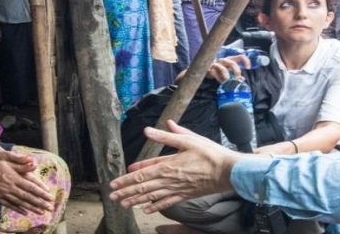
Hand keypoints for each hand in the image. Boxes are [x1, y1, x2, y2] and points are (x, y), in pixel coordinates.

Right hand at [0, 153, 54, 214]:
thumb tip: (34, 164)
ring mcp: (4, 194)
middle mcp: (10, 188)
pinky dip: (18, 209)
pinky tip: (25, 212)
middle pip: (28, 197)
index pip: (31, 187)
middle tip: (50, 208)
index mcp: (14, 178)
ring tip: (41, 212)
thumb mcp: (7, 162)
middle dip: (40, 203)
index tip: (50, 197)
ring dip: (32, 208)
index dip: (41, 193)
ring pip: (20, 203)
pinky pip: (10, 205)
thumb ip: (21, 165)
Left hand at [109, 121, 245, 212]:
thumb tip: (148, 130)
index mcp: (168, 165)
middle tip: (112, 196)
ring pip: (152, 197)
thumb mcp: (188, 140)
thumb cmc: (209, 154)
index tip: (114, 182)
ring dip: (136, 200)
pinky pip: (167, 203)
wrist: (227, 171)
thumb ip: (166, 136)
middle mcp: (170, 179)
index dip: (127, 178)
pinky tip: (146, 210)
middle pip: (143, 187)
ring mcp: (177, 189)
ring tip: (123, 204)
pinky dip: (155, 207)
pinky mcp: (185, 195)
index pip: (142, 173)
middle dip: (126, 191)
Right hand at [206, 55, 248, 81]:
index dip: (246, 61)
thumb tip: (242, 79)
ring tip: (228, 82)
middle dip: (237, 71)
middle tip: (237, 78)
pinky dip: (219, 80)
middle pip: (232, 63)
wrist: (206, 68)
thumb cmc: (220, 69)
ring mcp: (216, 64)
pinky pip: (215, 75)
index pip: (240, 56)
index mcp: (230, 59)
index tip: (248, 68)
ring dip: (227, 77)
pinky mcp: (210, 69)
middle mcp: (224, 60)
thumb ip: (235, 74)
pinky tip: (221, 82)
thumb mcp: (229, 70)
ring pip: (223, 69)